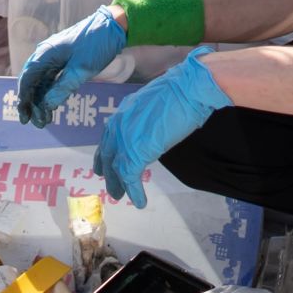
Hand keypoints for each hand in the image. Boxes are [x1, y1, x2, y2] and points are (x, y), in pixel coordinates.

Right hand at [17, 7, 129, 125]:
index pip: (27, 79)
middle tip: (37, 123)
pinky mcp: (63, 60)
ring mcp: (54, 57)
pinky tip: (52, 106)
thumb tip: (47, 105)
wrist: (113, 27)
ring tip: (45, 120)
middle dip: (32, 104)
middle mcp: (45, 55)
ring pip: (41, 82)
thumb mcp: (81, 69)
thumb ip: (62, 88)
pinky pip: (51, 79)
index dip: (24, 99)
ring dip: (41, 101)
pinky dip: (50, 93)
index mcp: (45, 54)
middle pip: (32, 82)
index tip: (25, 117)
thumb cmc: (97, 45)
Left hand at [93, 52, 230, 207]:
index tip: (106, 166)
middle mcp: (118, 125)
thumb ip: (144, 120)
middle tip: (112, 188)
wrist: (187, 91)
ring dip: (119, 185)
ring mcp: (125, 139)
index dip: (107, 154)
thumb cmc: (179, 94)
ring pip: (117, 168)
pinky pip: (130, 177)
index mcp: (122, 112)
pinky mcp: (136, 152)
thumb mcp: (153, 106)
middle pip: (108, 155)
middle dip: (110, 173)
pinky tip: (140, 202)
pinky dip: (135, 192)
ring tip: (121, 197)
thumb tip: (149, 132)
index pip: (109, 137)